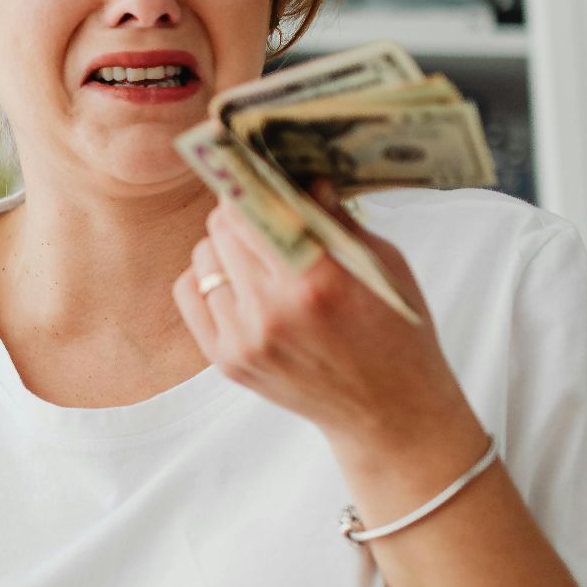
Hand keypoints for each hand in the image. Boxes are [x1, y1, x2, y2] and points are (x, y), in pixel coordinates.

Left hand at [168, 182, 478, 458]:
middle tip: (262, 212)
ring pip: (204, 256)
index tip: (258, 174)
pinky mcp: (227, 360)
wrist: (388, 413)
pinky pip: (190, 292)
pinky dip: (208, 277)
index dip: (254, 184)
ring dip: (225, 245)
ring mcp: (246, 339)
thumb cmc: (396, 332)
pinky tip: (237, 280)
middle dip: (242, 211)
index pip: (255, 206)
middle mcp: (274, 310)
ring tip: (257, 254)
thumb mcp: (381, 264)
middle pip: (223, 226)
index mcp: (319, 279)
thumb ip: (334, 217)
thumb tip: (299, 173)